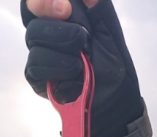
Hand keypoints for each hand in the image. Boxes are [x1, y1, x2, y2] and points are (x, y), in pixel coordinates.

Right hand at [21, 0, 142, 136]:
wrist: (115, 99)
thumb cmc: (112, 63)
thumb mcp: (108, 29)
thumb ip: (96, 7)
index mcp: (59, 17)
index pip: (38, 2)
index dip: (44, 1)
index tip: (65, 8)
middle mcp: (45, 35)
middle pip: (34, 20)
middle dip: (60, 29)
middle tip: (83, 40)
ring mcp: (40, 55)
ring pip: (34, 41)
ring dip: (64, 52)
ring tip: (83, 63)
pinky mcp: (37, 78)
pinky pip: (36, 66)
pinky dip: (58, 69)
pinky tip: (74, 75)